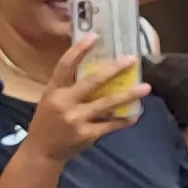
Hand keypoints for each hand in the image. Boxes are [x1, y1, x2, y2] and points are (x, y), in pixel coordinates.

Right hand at [20, 35, 147, 163]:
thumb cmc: (48, 121)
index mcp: (53, 91)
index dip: (79, 50)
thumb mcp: (51, 100)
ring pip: (107, 103)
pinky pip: (111, 125)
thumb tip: (99, 70)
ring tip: (146, 87)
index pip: (65, 65)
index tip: (95, 36)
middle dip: (114, 69)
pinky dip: (124, 120)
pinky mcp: (87, 134)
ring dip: (129, 95)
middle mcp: (64, 102)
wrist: (42, 152)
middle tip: (132, 60)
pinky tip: (135, 115)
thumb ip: (70, 87)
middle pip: (92, 82)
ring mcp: (76, 119)